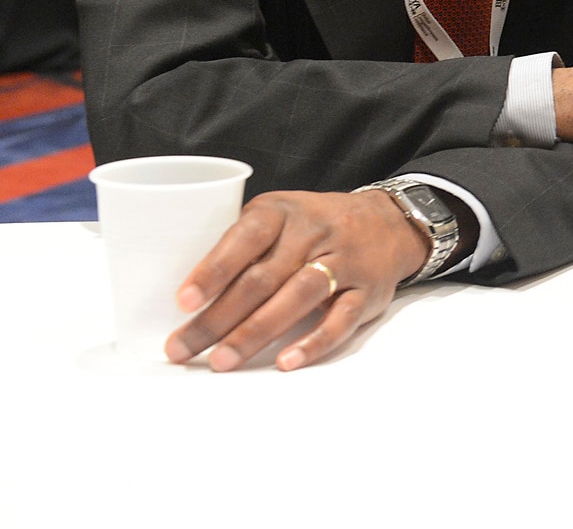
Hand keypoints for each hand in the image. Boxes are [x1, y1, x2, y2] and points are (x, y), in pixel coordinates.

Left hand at [166, 189, 426, 371]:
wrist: (389, 223)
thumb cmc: (315, 226)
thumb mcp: (281, 217)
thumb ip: (244, 247)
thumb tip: (192, 299)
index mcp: (284, 212)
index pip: (246, 237)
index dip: (214, 269)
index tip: (184, 302)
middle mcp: (314, 234)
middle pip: (263, 278)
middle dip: (219, 317)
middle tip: (182, 349)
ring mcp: (344, 263)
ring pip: (297, 297)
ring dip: (256, 332)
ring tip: (222, 360)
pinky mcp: (367, 292)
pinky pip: (341, 320)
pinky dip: (313, 342)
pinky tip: (285, 361)